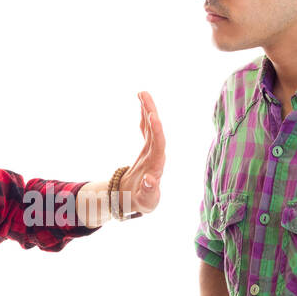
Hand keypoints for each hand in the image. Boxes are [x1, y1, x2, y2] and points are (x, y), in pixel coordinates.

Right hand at [119, 91, 164, 217]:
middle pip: (156, 129)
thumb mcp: (146, 201)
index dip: (156, 129)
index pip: (159, 143)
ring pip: (151, 126)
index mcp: (157, 165)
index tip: (152, 115)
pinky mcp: (146, 149)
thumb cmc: (143, 202)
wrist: (137, 200)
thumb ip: (149, 191)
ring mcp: (152, 149)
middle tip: (143, 94)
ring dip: (147, 110)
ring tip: (141, 93)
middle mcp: (157, 154)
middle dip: (150, 111)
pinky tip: (141, 106)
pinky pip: (146, 130)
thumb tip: (150, 179)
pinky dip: (143, 118)